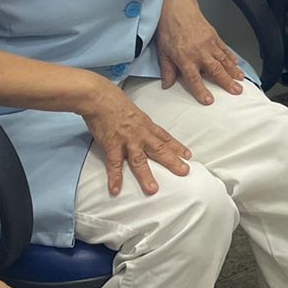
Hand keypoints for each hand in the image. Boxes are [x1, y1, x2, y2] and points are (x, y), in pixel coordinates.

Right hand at [81, 80, 191, 195]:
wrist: (99, 98)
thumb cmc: (114, 101)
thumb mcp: (133, 111)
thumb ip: (138, 123)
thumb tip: (140, 128)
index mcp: (146, 125)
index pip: (165, 138)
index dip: (177, 147)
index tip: (188, 155)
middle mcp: (140, 134)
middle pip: (160, 149)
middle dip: (173, 161)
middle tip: (185, 171)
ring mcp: (127, 141)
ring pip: (139, 161)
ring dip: (146, 176)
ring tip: (153, 190)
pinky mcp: (112, 145)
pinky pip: (114, 164)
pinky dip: (115, 178)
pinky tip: (116, 190)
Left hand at [157, 0, 244, 105]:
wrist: (178, 7)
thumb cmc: (169, 28)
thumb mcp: (163, 51)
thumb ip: (167, 70)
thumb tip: (167, 85)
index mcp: (185, 58)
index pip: (194, 78)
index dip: (201, 91)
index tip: (209, 100)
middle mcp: (199, 52)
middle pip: (216, 70)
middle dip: (227, 82)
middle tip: (237, 91)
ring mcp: (209, 44)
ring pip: (224, 60)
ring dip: (233, 71)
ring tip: (241, 80)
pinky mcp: (214, 36)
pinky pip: (225, 49)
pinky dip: (232, 57)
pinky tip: (236, 63)